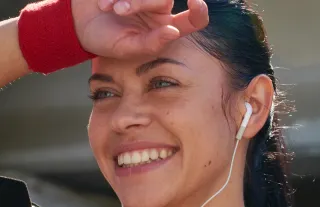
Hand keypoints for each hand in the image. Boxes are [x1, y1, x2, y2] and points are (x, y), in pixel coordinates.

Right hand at [71, 0, 208, 57]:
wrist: (80, 25)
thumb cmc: (107, 41)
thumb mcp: (127, 49)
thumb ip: (151, 44)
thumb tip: (173, 32)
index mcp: (165, 28)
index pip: (193, 20)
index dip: (199, 11)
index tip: (195, 1)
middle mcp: (160, 9)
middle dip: (141, 2)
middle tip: (119, 11)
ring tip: (110, 8)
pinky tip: (105, 2)